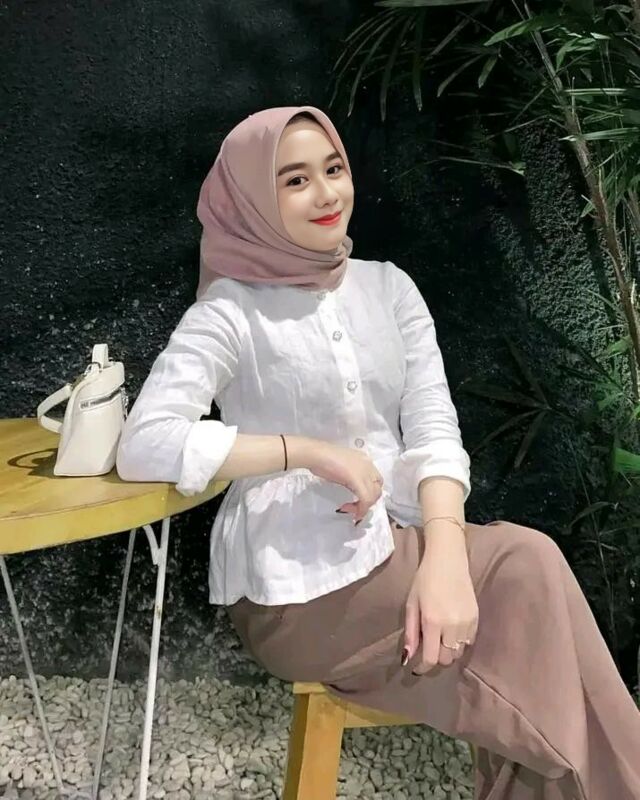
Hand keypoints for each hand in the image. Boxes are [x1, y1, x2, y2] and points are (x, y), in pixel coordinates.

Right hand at [306, 440, 383, 523]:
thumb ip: (349, 475)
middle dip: (368, 501)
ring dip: (364, 507)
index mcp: (363, 460)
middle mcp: (367, 465)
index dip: (370, 492)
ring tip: (350, 510)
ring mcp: (364, 471)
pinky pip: (365, 499)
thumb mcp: (341, 465)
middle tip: (355, 507)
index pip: (376, 480)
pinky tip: (355, 514)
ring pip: (373, 495)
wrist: (316, 454)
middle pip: (377, 488)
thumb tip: (348, 486)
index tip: (358, 499)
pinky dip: (362, 509)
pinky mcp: (357, 479)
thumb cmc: (321, 458)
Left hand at [403, 532, 477, 673]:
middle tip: (428, 647)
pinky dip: (459, 642)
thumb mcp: (411, 604)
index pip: (432, 659)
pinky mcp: (477, 618)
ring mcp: (467, 622)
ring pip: (458, 652)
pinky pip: (469, 642)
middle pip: (446, 659)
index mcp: (433, 621)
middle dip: (435, 658)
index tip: (416, 668)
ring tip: (439, 638)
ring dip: (448, 651)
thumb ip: (411, 633)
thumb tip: (407, 658)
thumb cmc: (424, 579)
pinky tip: (451, 630)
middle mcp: (453, 625)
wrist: (448, 559)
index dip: (423, 668)